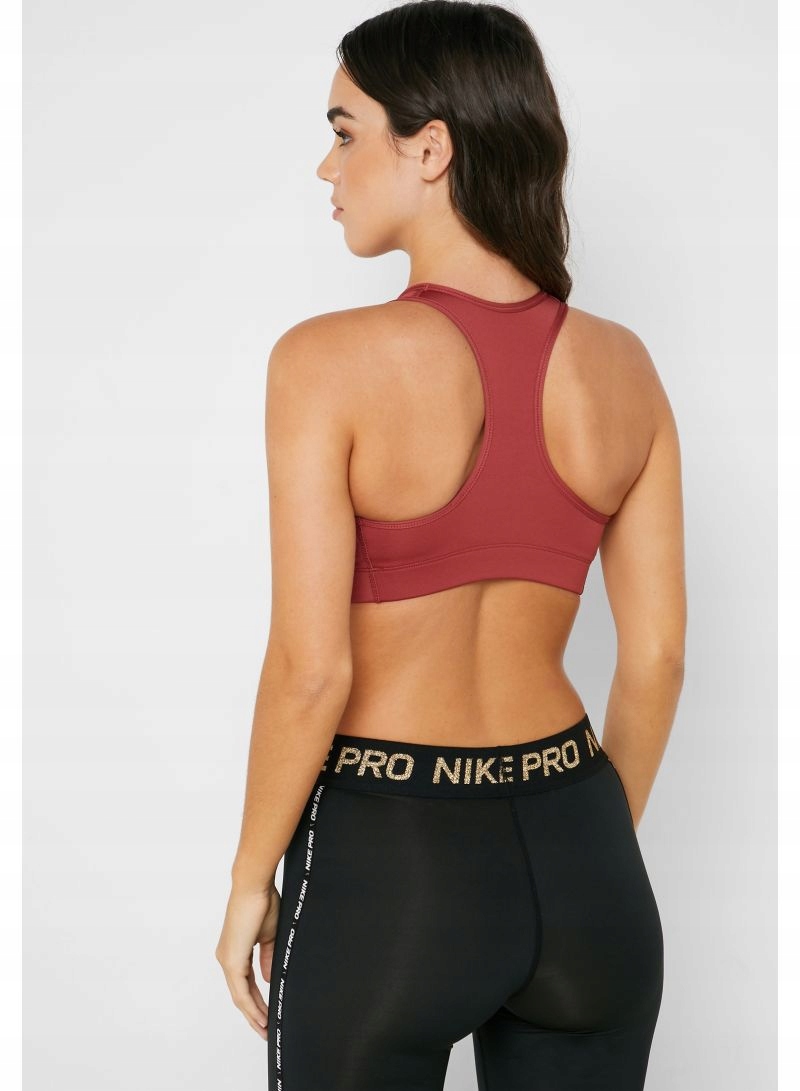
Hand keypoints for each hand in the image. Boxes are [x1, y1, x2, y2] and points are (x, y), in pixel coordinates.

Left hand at [215, 881, 281, 1039]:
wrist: (254, 886)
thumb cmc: (263, 903)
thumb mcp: (268, 936)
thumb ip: (266, 958)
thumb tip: (268, 978)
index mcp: (235, 952)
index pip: (246, 984)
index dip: (257, 1001)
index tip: (268, 1015)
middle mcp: (227, 958)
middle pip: (240, 995)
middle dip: (254, 1015)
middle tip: (266, 1031)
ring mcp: (227, 960)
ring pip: (239, 997)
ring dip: (254, 1015)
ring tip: (266, 1030)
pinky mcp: (232, 960)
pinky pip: (242, 991)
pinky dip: (252, 1006)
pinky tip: (263, 1017)